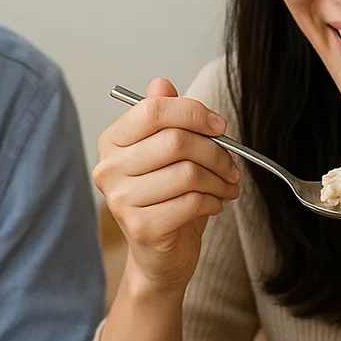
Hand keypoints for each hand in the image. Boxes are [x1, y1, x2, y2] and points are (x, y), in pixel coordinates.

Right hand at [93, 77, 240, 292]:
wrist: (158, 256)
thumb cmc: (165, 199)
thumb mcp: (166, 154)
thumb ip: (164, 117)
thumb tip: (161, 84)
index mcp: (112, 142)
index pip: (152, 110)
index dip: (193, 112)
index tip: (219, 127)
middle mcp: (109, 169)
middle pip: (175, 141)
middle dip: (215, 151)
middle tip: (231, 163)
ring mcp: (121, 200)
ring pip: (188, 173)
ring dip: (219, 179)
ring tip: (226, 185)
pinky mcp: (141, 227)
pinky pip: (191, 202)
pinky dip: (213, 201)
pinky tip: (214, 204)